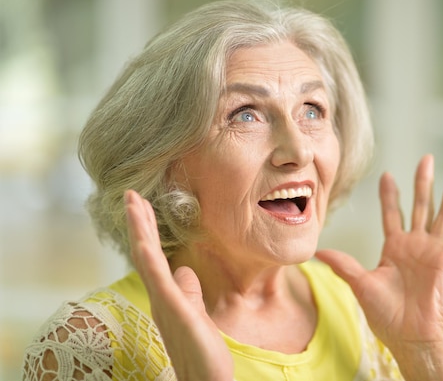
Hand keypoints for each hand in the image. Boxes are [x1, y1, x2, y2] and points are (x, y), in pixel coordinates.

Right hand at [125, 190, 233, 380]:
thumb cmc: (203, 354)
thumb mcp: (197, 316)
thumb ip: (188, 293)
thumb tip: (184, 270)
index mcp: (167, 296)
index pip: (154, 257)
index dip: (148, 230)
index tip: (143, 205)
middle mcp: (160, 297)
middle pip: (146, 252)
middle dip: (139, 221)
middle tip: (132, 193)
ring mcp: (164, 302)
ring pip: (147, 258)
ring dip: (140, 228)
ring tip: (133, 200)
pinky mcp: (173, 308)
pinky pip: (157, 277)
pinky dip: (148, 255)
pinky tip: (142, 238)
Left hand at [316, 155, 442, 377]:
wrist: (408, 336)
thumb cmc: (385, 314)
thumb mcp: (360, 284)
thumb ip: (343, 264)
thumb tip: (319, 252)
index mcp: (395, 248)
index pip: (392, 214)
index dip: (390, 195)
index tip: (387, 175)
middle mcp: (415, 245)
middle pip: (420, 205)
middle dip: (422, 182)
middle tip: (425, 158)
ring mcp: (433, 251)